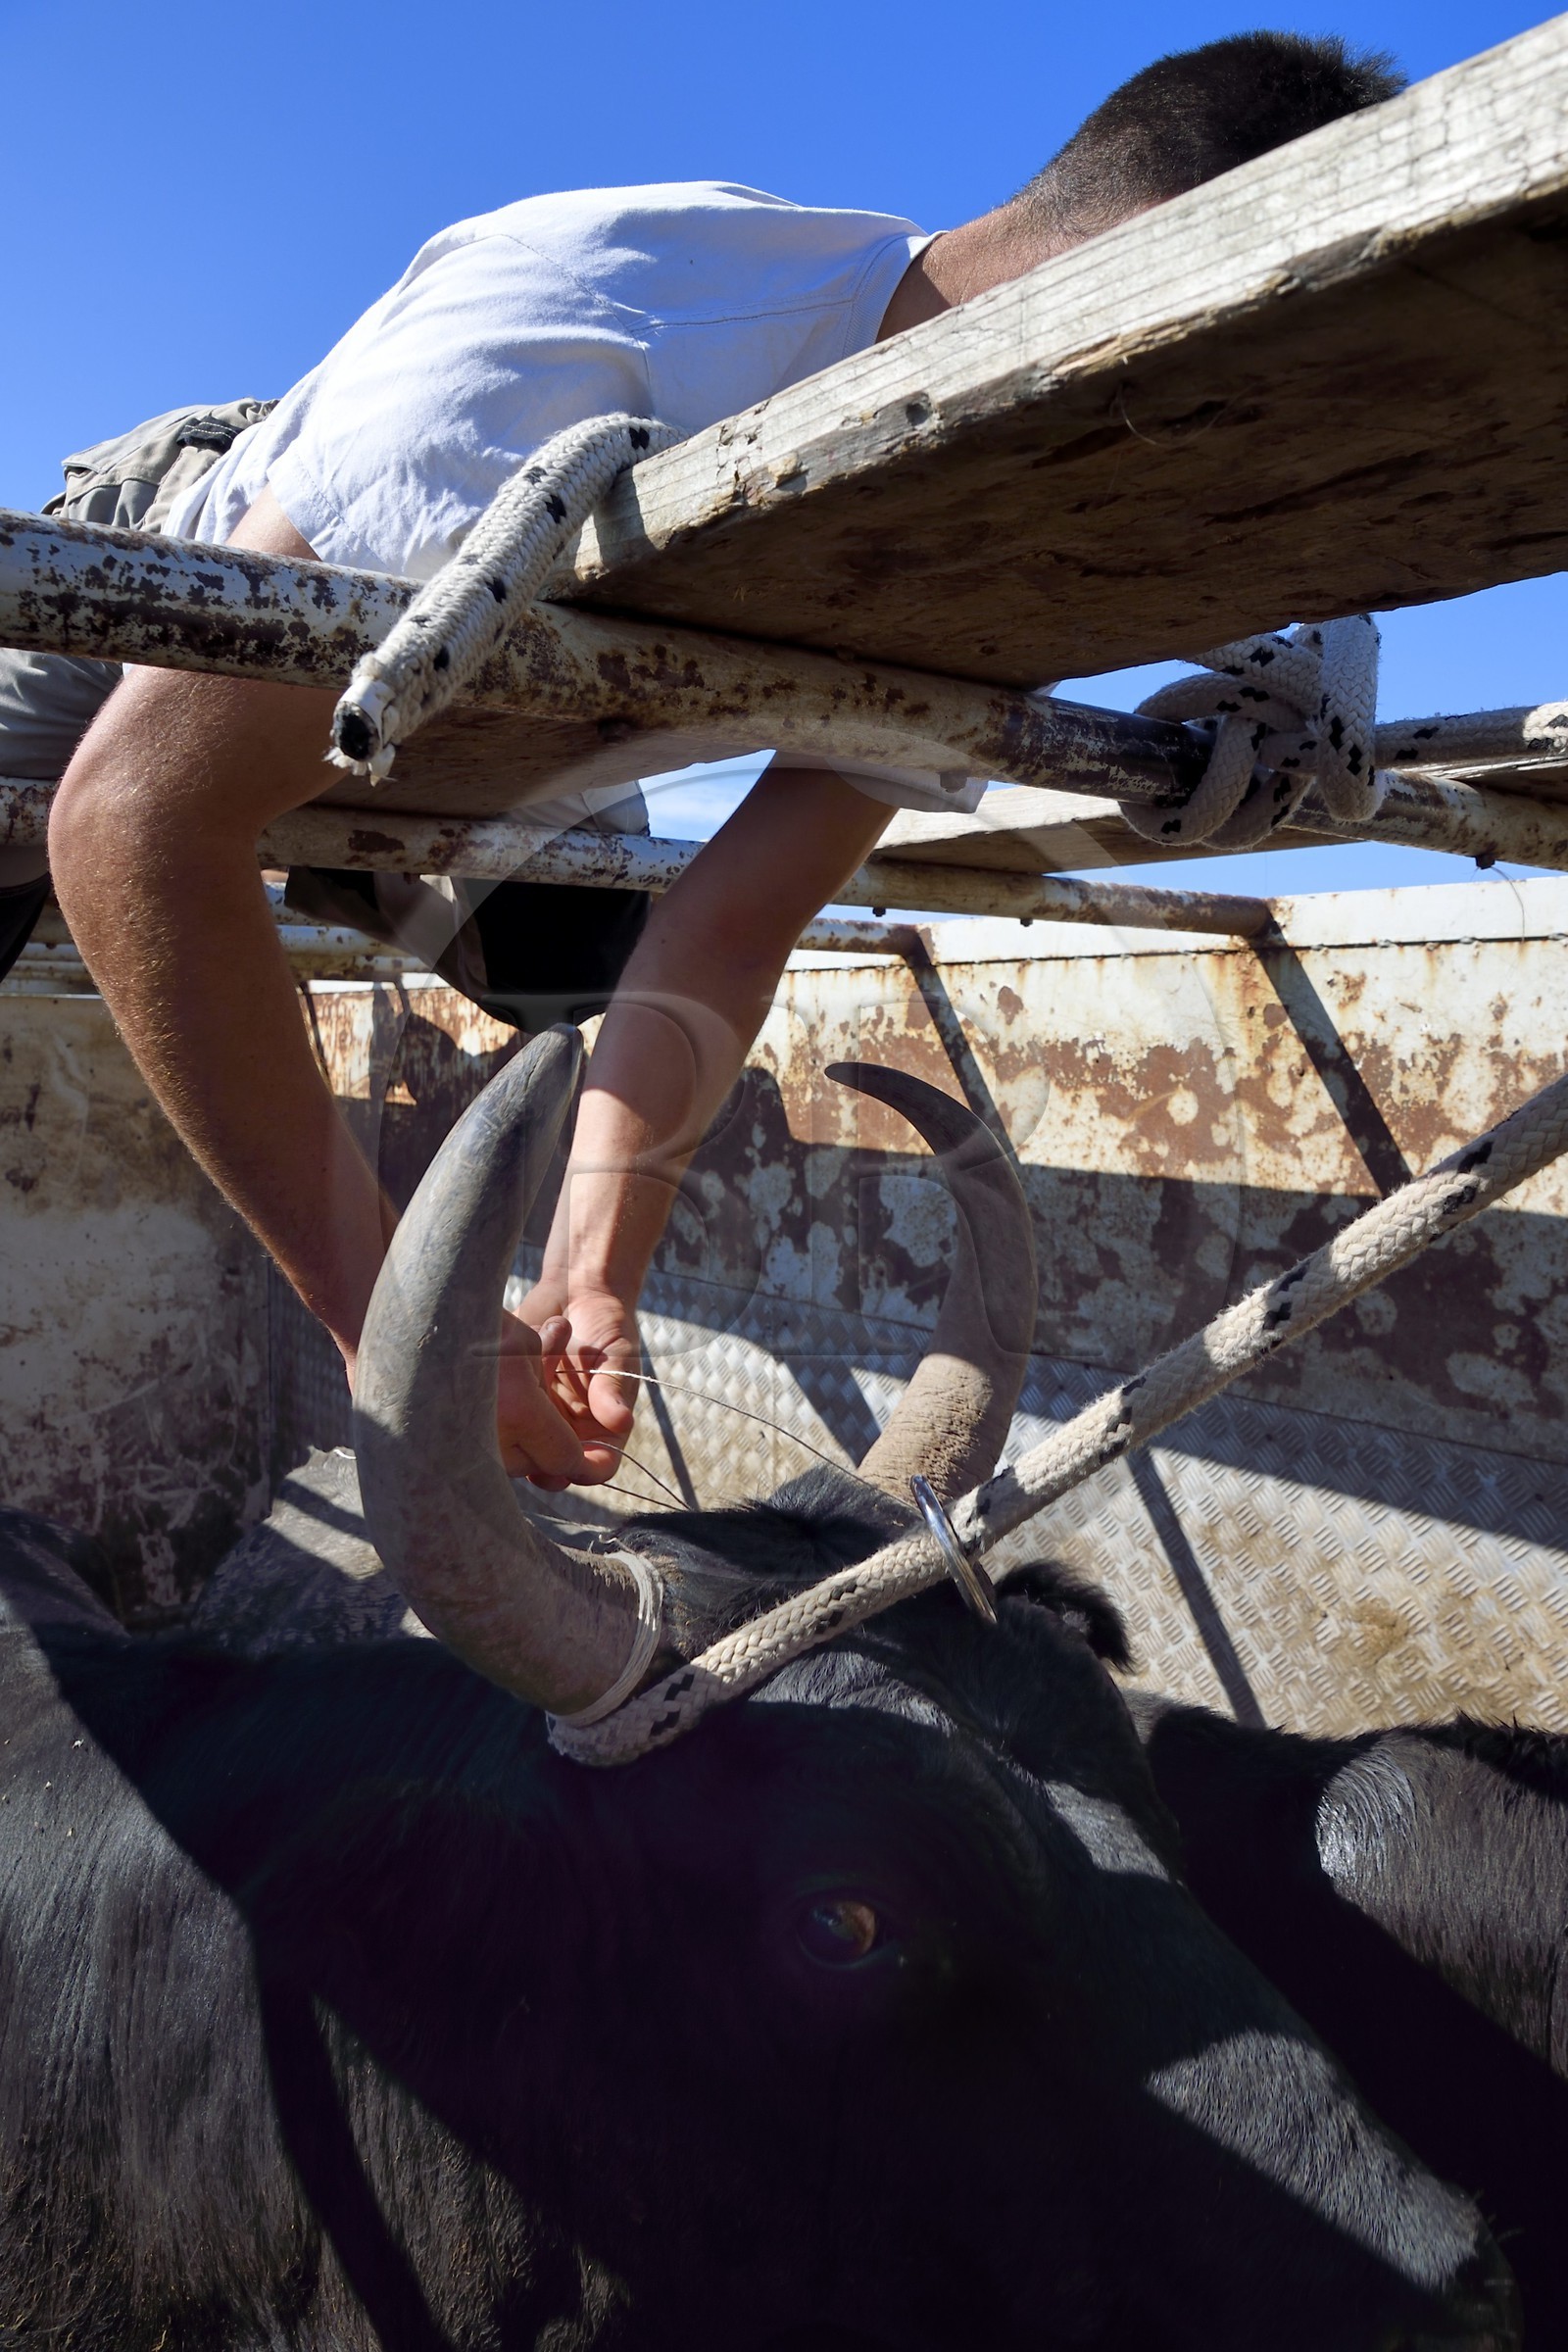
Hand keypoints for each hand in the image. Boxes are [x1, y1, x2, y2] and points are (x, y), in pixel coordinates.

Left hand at [503, 1290, 639, 1489]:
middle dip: (544, 1459)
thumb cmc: (605, 1324)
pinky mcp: (516, 1398)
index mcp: (603, 1427)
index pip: (598, 1465)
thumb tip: (621, 1422)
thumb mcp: (616, 1354)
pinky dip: (506, 1402)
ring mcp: (541, 1416)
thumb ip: (613, 1388)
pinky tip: (510, 1376)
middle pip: (556, 1467)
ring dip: (522, 1429)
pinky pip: (506, 1417)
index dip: (585, 1469)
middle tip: (532, 1443)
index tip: (572, 1463)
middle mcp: (570, 1429)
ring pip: (525, 1447)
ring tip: (526, 1393)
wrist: (575, 1291)